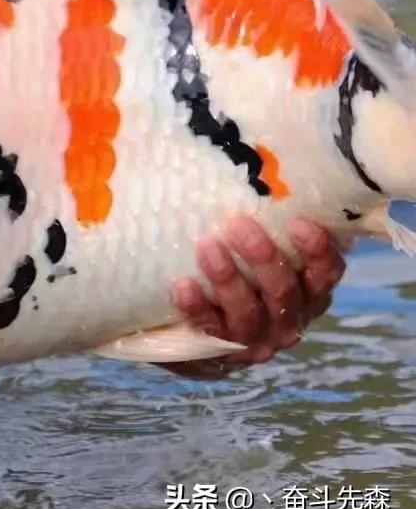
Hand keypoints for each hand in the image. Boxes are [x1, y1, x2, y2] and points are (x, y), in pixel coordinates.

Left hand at [159, 217, 347, 379]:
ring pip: (249, 314)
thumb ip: (261, 219)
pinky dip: (197, 308)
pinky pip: (210, 332)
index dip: (318, 251)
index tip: (297, 223)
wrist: (192, 324)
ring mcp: (254, 340)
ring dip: (229, 280)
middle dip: (264, 259)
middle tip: (238, 225)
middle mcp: (288, 319)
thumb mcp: (251, 246)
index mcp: (306, 292)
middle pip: (286, 292)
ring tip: (206, 247)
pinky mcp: (219, 353)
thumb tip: (241, 154)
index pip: (326, 274)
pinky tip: (182, 286)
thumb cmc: (231, 270)